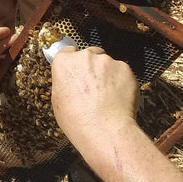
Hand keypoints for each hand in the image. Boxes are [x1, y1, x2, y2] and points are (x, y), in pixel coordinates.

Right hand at [50, 46, 139, 171]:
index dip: (73, 63)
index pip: (67, 52)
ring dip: (107, 75)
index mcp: (64, 63)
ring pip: (107, 64)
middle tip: (93, 87)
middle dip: (92, 67)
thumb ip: (63, 82)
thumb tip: (70, 81)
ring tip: (107, 96)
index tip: (77, 71)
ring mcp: (106, 61)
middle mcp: (85, 57)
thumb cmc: (78, 120)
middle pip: (90, 54)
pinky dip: (121, 81)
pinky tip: (117, 97)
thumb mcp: (58, 101)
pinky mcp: (124, 68)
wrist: (105, 130)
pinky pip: (122, 72)